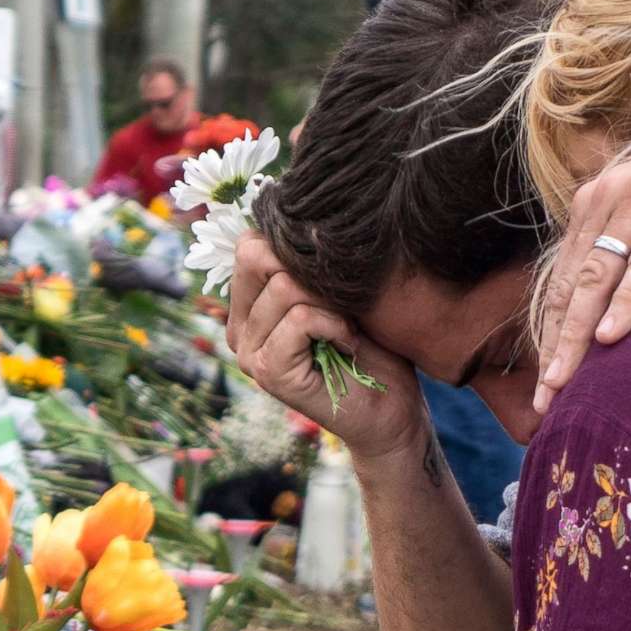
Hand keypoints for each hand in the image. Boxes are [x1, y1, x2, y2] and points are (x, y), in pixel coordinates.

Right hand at [226, 233, 423, 459]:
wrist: (392, 410)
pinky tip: (349, 345)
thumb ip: (307, 264)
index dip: (294, 246)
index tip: (331, 278)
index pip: (248, 245)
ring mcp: (249, 353)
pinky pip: (299, 319)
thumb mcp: (338, 291)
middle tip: (341, 302)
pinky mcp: (270, 373)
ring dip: (331, 303)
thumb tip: (298, 219)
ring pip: (283, 288)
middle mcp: (238, 329)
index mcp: (248, 307)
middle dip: (309, 270)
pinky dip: (334, 325)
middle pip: (255, 257)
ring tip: (348, 328)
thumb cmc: (372, 347)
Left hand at [532, 89, 630, 411]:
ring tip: (563, 381)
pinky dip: (627, 301)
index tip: (544, 382)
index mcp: (594, 202)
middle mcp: (606, 197)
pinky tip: (610, 336)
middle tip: (545, 398)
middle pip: (570, 286)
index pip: (562, 280)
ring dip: (578, 335)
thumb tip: (616, 308)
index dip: (551, 333)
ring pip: (597, 277)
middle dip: (555, 346)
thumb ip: (630, 245)